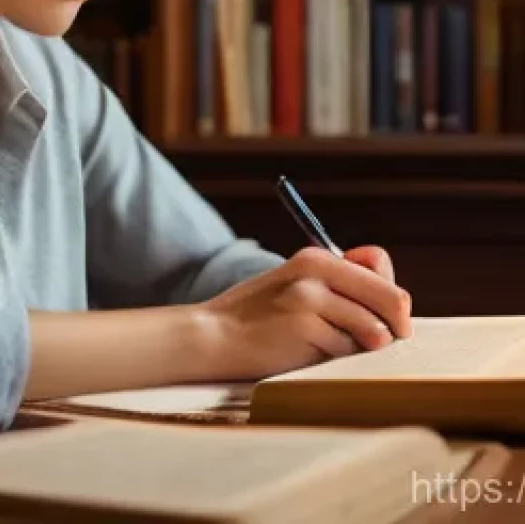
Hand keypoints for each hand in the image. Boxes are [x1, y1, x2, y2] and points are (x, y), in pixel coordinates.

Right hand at [198, 245, 411, 379]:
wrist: (214, 336)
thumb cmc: (261, 318)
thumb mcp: (300, 288)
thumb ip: (346, 288)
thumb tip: (401, 305)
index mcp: (316, 256)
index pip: (378, 262)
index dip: (388, 294)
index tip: (381, 316)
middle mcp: (315, 269)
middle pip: (391, 298)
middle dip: (393, 327)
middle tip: (374, 343)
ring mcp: (309, 296)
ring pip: (375, 330)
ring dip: (360, 346)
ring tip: (327, 345)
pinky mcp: (304, 325)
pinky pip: (348, 350)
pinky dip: (335, 359)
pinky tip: (307, 352)